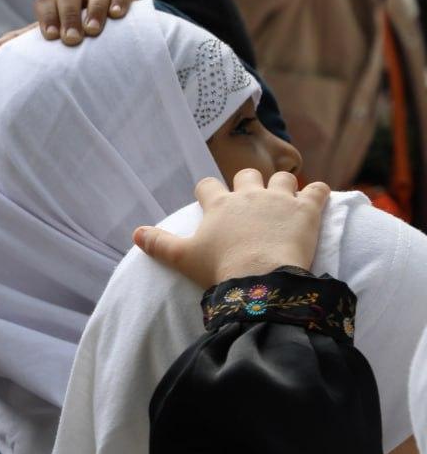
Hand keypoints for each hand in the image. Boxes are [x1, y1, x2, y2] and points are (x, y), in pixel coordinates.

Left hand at [0, 0, 135, 50]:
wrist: (110, 27)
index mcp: (56, 2)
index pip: (46, 3)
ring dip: (95, 10)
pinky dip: (119, 1)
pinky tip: (117, 16)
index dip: (47, 18)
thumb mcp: (53, 36)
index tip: (51, 38)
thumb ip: (27, 42)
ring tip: (94, 31)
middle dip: (69, 17)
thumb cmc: (75, 33)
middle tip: (71, 40)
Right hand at [132, 170, 330, 288]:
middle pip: (246, 175)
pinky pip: (318, 190)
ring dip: (283, 186)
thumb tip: (135, 233)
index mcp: (219, 204)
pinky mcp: (307, 210)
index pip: (208, 185)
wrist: (260, 279)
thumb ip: (159, 243)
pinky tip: (317, 200)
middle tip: (250, 202)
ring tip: (284, 199)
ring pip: (283, 178)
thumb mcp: (183, 257)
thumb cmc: (219, 268)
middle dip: (247, 183)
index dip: (208, 191)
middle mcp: (248, 194)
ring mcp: (280, 199)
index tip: (209, 200)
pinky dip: (318, 193)